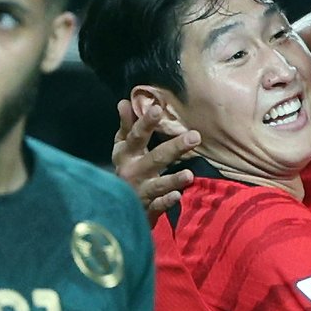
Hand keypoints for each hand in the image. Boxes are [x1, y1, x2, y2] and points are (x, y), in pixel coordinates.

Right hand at [112, 99, 198, 220]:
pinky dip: (166, 202)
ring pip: (158, 185)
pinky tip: (177, 196)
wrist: (115, 206)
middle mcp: (133, 171)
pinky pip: (158, 205)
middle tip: (195, 136)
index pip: (136, 136)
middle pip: (155, 158)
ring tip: (189, 174)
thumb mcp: (122, 147)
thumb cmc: (125, 168)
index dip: (145, 122)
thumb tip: (124, 102)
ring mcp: (140, 191)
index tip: (158, 109)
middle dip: (174, 148)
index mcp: (126, 154)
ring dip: (173, 180)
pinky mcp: (147, 209)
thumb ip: (126, 126)